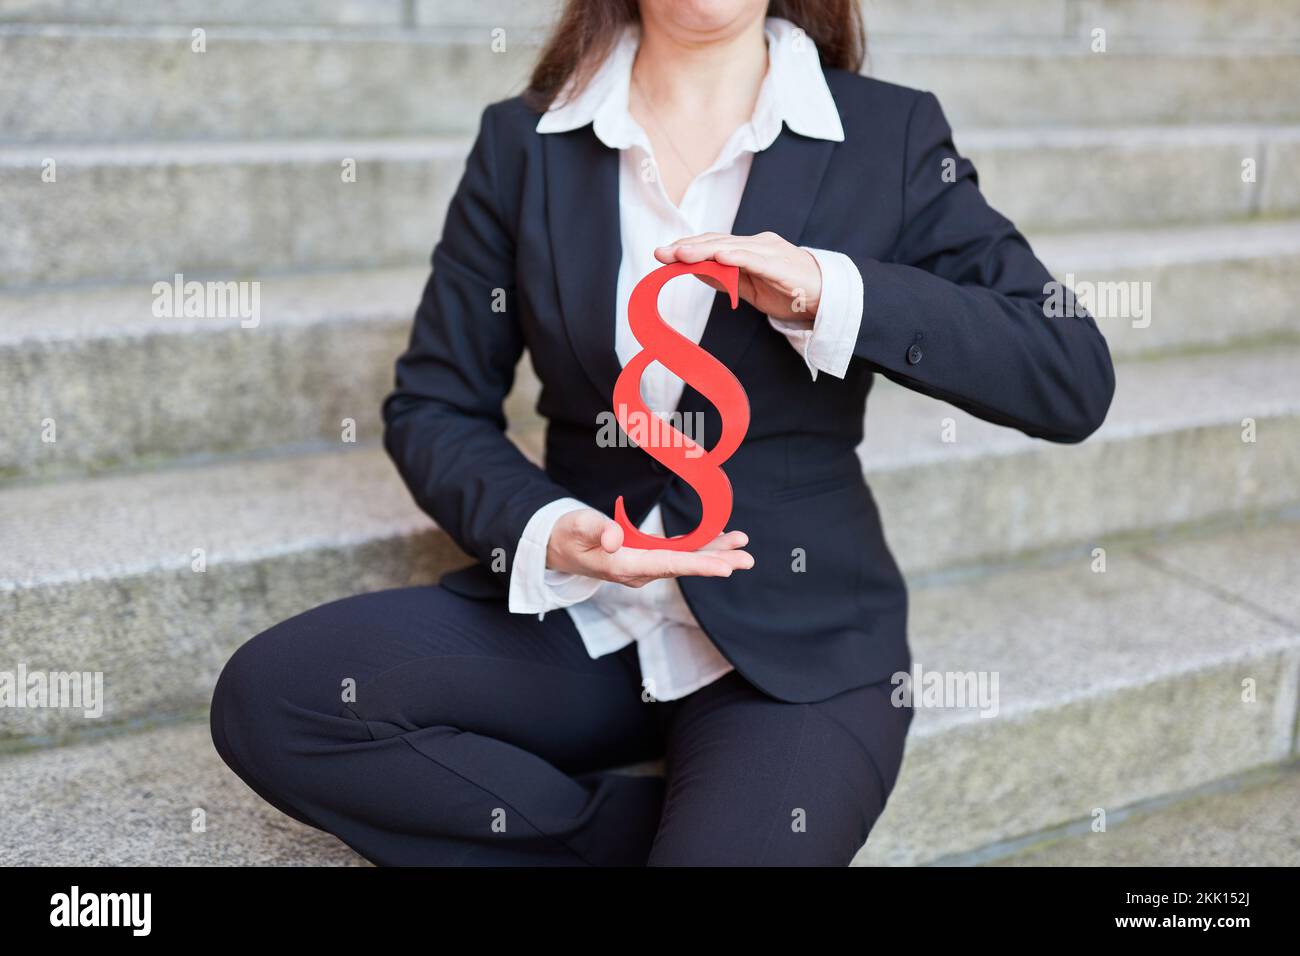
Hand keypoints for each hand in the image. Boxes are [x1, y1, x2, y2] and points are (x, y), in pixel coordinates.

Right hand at [546, 508, 753, 587]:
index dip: (697, 565)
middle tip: (748, 559)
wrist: (558, 547)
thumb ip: (597, 529)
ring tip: (742, 547)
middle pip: (684, 567)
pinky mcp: (647, 559)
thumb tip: (616, 538)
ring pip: (685, 561)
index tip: (724, 567)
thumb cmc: (567, 534)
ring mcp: (644, 567)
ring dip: (714, 554)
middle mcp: (639, 572)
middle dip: (717, 562)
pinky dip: (700, 548)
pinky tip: (720, 543)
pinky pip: (678, 555)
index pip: (667, 565)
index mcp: (624, 565)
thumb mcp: (576, 526)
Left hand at [655, 231, 820, 322]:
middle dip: (687, 247)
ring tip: (680, 254)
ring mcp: (770, 252)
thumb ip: (725, 279)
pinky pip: (755, 259)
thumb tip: (697, 273)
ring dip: (704, 250)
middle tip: (662, 252)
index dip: (688, 247)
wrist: (827, 297)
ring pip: (731, 247)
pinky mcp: (782, 265)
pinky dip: (736, 257)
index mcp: (749, 249)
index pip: (713, 244)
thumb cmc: (789, 291)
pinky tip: (719, 258)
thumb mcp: (749, 288)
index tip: (663, 254)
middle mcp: (757, 245)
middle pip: (717, 242)